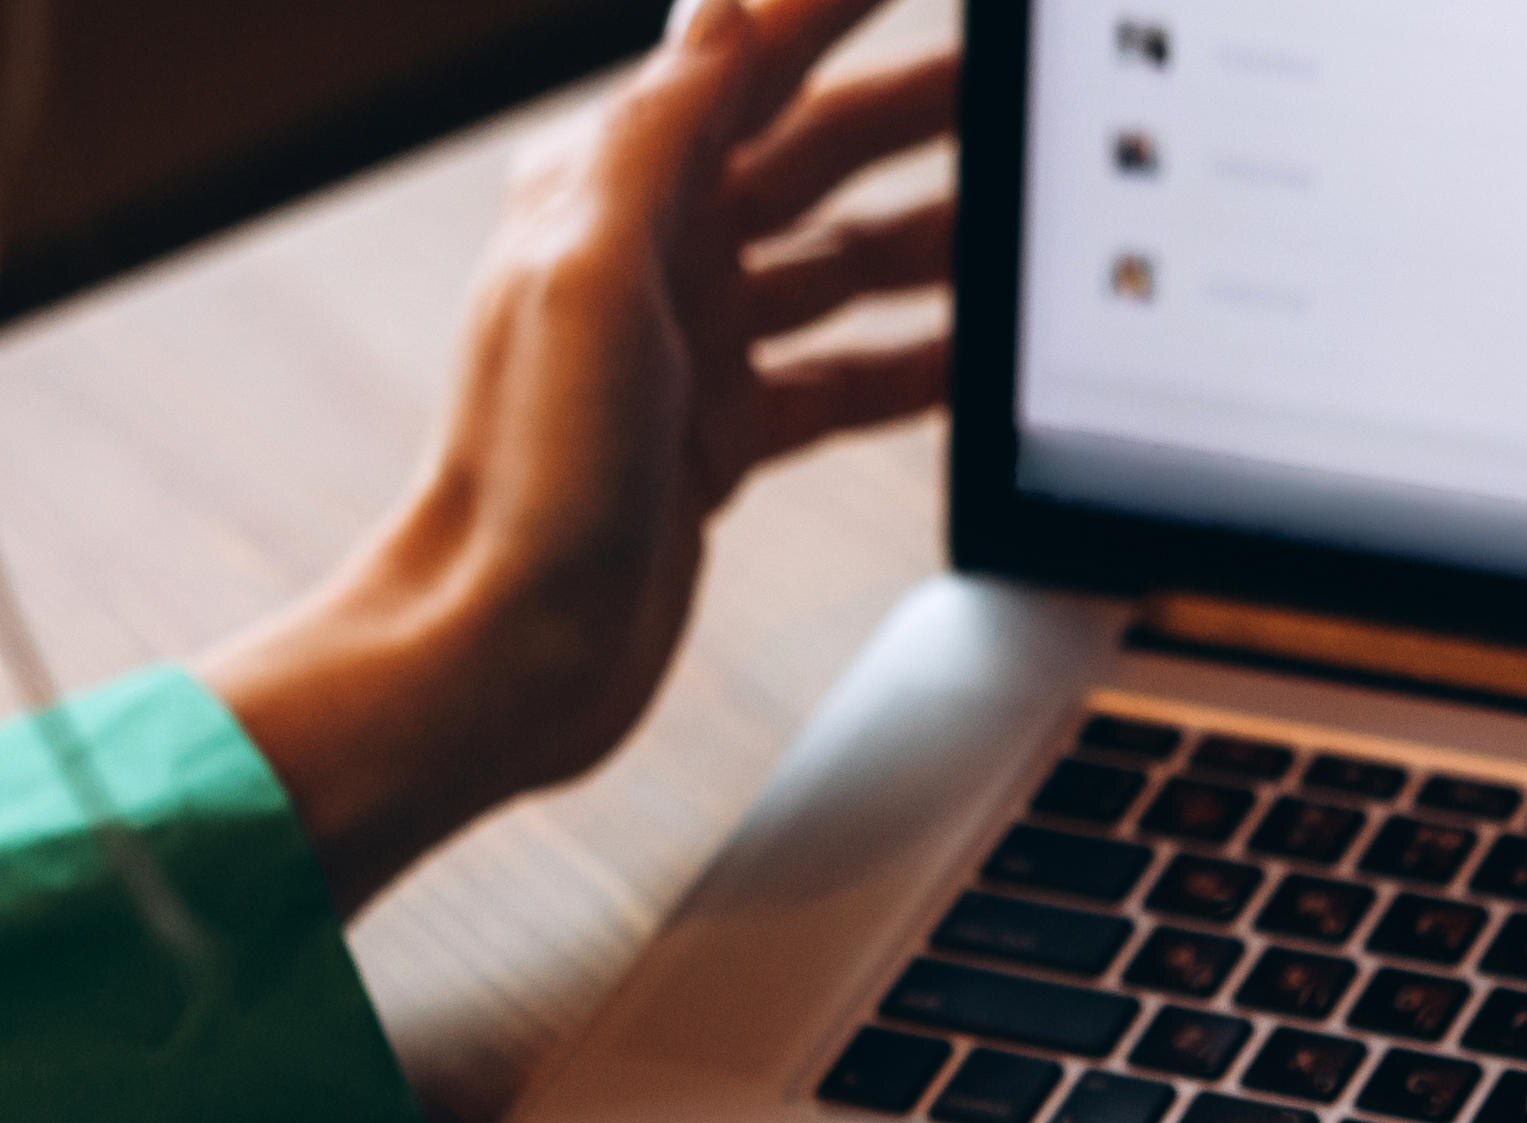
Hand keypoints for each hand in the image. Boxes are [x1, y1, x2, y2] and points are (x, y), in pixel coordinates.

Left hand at [202, 0, 955, 919]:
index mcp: (616, 194)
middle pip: (811, 153)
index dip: (833, 3)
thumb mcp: (589, 272)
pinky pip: (839, 377)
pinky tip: (976, 357)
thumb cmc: (529, 476)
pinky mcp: (721, 439)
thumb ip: (656, 132)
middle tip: (1010, 84)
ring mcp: (693, 352)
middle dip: (915, 110)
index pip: (746, 61)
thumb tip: (718, 8)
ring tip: (1020, 218)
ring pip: (838, 263)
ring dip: (931, 234)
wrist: (506, 653)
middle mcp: (654, 260)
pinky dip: (910, 363)